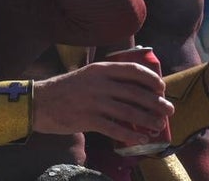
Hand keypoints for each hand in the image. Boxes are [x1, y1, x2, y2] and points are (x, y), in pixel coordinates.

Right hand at [32, 61, 172, 143]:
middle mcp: (100, 83)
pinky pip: (115, 129)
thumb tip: (135, 89)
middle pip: (136, 93)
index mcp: (101, 69)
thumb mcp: (87, 75)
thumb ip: (108, 78)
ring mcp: (94, 101)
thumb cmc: (66, 89)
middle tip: (168, 110)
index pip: (133, 70)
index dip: (151, 79)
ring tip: (159, 125)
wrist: (40, 102)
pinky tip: (140, 139)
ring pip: (129, 112)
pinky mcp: (88, 119)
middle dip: (156, 102)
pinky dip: (130, 135)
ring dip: (148, 120)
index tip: (161, 88)